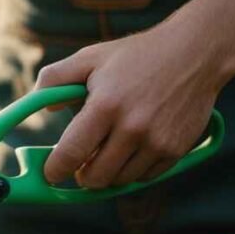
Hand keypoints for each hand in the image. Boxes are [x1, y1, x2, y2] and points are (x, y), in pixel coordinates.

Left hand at [34, 23, 225, 188]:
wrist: (195, 53)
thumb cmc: (137, 55)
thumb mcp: (91, 57)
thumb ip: (56, 78)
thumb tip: (39, 104)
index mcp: (105, 105)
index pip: (71, 153)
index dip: (55, 170)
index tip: (51, 173)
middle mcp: (132, 127)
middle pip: (95, 176)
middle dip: (82, 175)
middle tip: (81, 164)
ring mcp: (156, 141)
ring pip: (120, 180)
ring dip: (109, 173)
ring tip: (108, 152)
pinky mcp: (176, 150)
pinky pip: (145, 177)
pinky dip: (134, 170)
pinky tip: (132, 149)